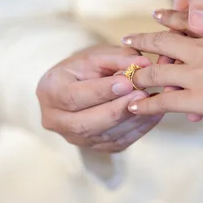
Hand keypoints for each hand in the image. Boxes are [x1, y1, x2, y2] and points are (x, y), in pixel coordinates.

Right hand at [36, 45, 161, 152]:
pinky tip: (153, 114)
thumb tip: (144, 64)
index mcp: (50, 91)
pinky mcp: (94, 147)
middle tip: (142, 95)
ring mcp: (74, 138)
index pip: (74, 96)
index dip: (101, 91)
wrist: (76, 85)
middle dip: (117, 110)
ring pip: (104, 136)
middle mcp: (55, 120)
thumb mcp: (97, 55)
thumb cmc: (84, 67)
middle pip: (86, 123)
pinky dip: (138, 129)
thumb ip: (119, 58)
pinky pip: (118, 143)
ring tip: (153, 102)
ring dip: (132, 120)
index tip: (127, 82)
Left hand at [123, 0, 202, 122]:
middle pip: (162, 43)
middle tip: (125, 43)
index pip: (186, 20)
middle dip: (142, 43)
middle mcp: (202, 49)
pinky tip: (134, 107)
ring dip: (138, 75)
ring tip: (123, 79)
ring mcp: (197, 74)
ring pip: (157, 72)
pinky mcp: (199, 98)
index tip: (154, 15)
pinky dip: (147, 105)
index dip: (168, 18)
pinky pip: (164, 101)